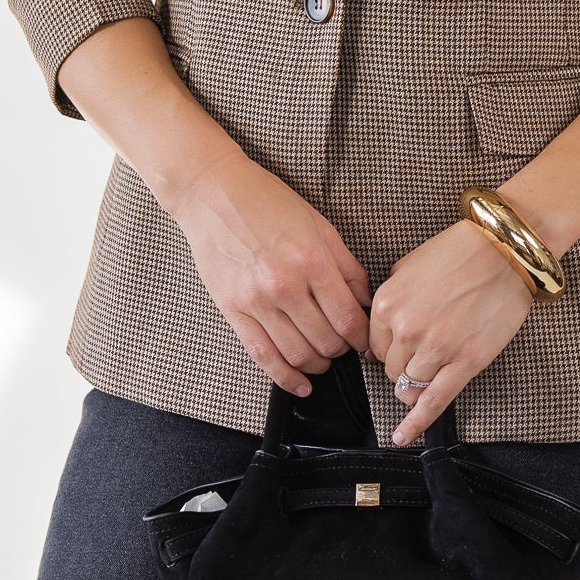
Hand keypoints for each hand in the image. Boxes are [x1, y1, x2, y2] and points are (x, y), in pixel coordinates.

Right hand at [173, 151, 371, 395]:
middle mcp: (286, 284)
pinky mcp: (233, 310)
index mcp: (312, 260)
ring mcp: (257, 300)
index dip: (362, 337)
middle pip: (326, 341)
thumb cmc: (269, 203)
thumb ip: (347, 265)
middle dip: (342, 351)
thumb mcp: (319, 224)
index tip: (365, 340)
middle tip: (345, 348)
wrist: (214, 194)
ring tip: (324, 361)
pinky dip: (285, 378)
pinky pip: (263, 356)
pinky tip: (300, 385)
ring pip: (298, 354)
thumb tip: (365, 301)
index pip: (348, 318)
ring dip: (318, 365)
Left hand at [369, 220, 534, 445]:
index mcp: (388, 303)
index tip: (397, 346)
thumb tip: (379, 333)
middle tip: (421, 351)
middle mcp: (406, 329)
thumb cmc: (458, 252)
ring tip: (429, 371)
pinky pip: (433, 403)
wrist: (504, 250)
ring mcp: (436, 349)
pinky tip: (404, 437)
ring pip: (409, 387)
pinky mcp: (465, 363)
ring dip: (413, 385)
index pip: (374, 345)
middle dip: (401, 365)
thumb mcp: (409, 265)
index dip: (387, 347)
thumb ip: (390, 300)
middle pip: (391, 369)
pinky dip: (416, 424)